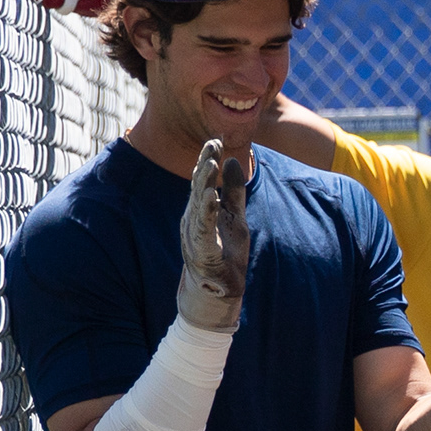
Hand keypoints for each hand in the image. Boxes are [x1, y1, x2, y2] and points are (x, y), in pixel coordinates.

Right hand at [178, 138, 251, 332]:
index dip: (208, 159)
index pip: (203, 179)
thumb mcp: (236, 216)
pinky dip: (206, 212)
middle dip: (205, 165)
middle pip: (198, 186)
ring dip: (204, 183)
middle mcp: (194, 218)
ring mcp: (195, 234)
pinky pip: (203, 228)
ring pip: (198, 204)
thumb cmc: (226, 252)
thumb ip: (235, 191)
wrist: (220, 290)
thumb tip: (232, 160)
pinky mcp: (202, 250)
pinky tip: (212, 197)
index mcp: (202, 209)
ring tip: (211, 164)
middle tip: (212, 145)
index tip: (216, 140)